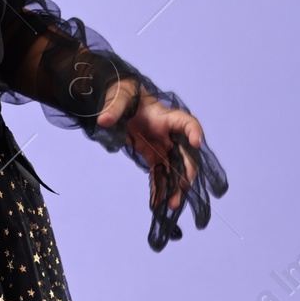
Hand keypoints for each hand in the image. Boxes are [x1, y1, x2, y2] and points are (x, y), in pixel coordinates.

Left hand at [97, 77, 203, 214]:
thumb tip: (103, 121)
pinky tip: (157, 204)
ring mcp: (163, 147)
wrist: (121, 103)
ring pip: (174, 170)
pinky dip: (159, 189)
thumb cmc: (125, 94)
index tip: (196, 143)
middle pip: (185, 154)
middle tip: (183, 189)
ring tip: (171, 206)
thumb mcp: (119, 97)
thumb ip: (113, 108)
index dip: (194, 132)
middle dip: (186, 173)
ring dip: (175, 188)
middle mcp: (170, 134)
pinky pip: (159, 174)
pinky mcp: (153, 155)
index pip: (187, 122)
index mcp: (166, 116)